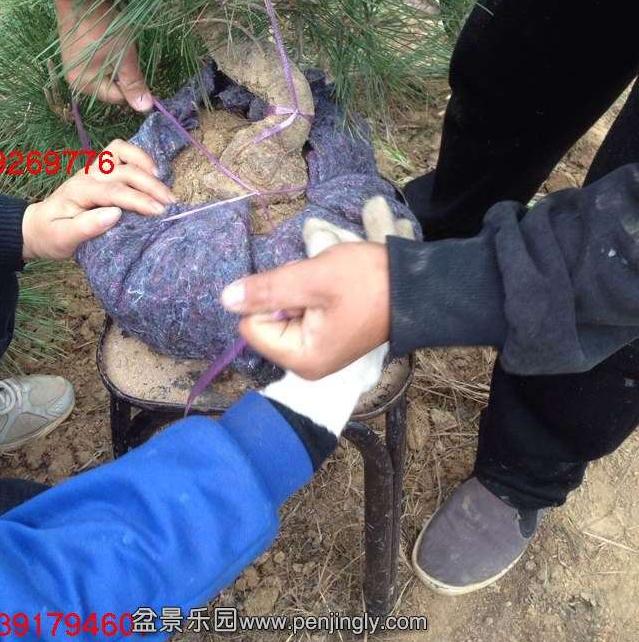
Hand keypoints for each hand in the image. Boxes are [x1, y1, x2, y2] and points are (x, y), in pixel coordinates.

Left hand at [21, 140, 175, 260]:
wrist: (37, 226)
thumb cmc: (51, 235)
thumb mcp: (63, 238)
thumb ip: (87, 227)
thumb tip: (114, 214)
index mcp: (79, 191)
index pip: (114, 192)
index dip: (139, 200)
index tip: (159, 212)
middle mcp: (88, 174)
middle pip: (124, 170)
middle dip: (150, 186)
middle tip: (171, 203)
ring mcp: (94, 168)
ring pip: (122, 151)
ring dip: (145, 164)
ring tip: (163, 184)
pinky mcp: (100, 168)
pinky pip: (120, 151)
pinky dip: (138, 156)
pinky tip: (153, 173)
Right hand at [55, 0, 151, 111]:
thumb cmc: (105, 28)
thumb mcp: (125, 57)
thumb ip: (134, 83)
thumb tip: (145, 108)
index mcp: (84, 85)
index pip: (118, 97)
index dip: (133, 86)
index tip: (139, 67)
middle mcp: (75, 79)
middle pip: (111, 86)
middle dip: (123, 73)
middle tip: (126, 52)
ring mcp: (73, 65)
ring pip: (106, 73)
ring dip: (116, 62)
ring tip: (116, 44)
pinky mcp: (75, 52)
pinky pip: (97, 62)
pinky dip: (107, 55)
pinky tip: (108, 40)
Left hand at [222, 196, 412, 379]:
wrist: (415, 286)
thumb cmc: (367, 282)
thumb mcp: (313, 278)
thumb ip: (268, 289)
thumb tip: (225, 299)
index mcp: (301, 358)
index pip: (252, 325)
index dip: (270, 299)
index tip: (303, 290)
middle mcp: (306, 363)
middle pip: (267, 319)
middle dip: (287, 294)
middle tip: (320, 287)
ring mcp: (317, 350)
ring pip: (284, 311)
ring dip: (300, 291)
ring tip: (330, 286)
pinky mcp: (327, 336)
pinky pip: (301, 311)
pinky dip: (312, 293)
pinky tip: (334, 289)